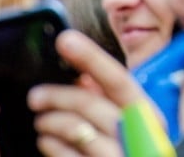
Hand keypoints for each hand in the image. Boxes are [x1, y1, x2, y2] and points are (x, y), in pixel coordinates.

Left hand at [28, 30, 150, 155]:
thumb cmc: (137, 151)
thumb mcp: (135, 125)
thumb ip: (111, 99)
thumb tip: (84, 76)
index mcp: (148, 115)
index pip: (117, 79)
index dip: (90, 57)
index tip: (64, 39)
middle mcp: (138, 137)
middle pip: (90, 105)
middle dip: (58, 96)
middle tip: (35, 96)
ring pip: (76, 132)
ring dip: (51, 122)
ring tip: (40, 120)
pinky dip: (53, 147)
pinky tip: (46, 142)